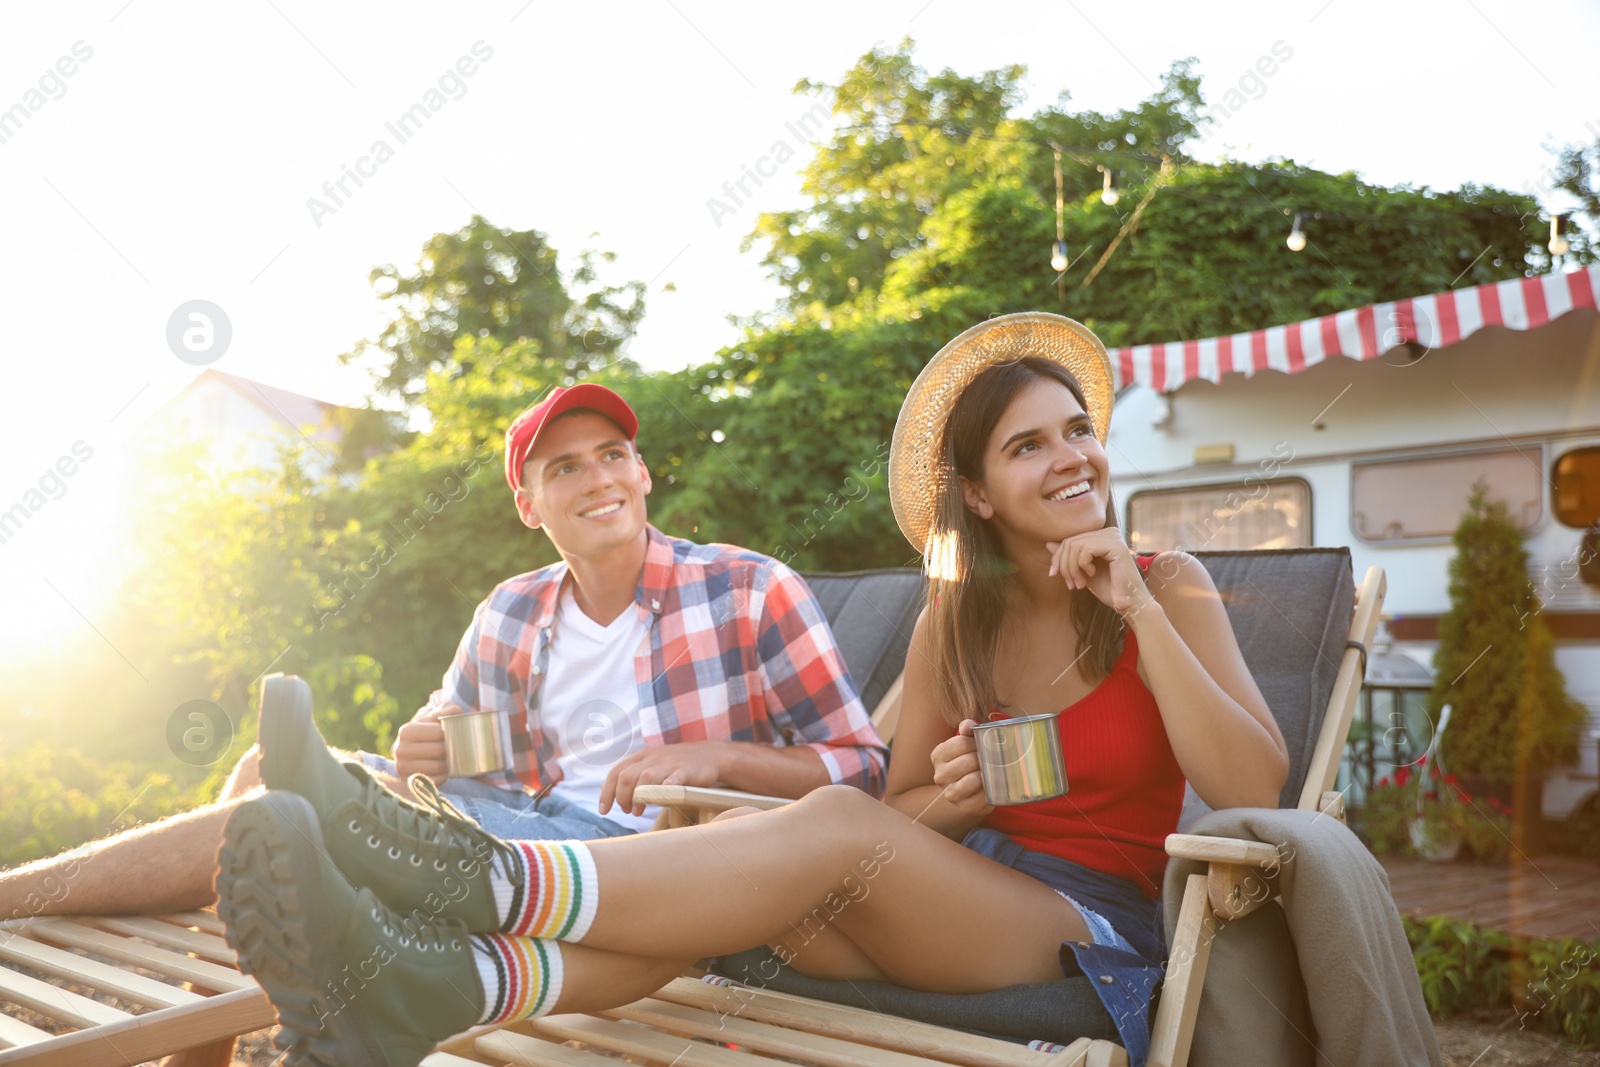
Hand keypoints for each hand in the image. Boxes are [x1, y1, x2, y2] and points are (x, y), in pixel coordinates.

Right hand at [394, 699, 452, 783]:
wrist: (414, 746)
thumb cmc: (428, 727)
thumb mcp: (435, 714)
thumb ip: (446, 708)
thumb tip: (455, 711)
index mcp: (406, 731)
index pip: (439, 732)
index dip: (451, 733)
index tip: (453, 734)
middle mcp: (399, 750)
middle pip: (439, 750)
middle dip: (452, 749)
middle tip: (456, 747)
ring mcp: (402, 768)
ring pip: (438, 767)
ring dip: (449, 763)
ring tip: (451, 757)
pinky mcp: (409, 783)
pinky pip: (435, 781)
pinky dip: (444, 776)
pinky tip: (445, 769)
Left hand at [599, 742, 728, 816]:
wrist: (710, 755)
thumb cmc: (677, 765)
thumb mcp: (653, 765)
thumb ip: (636, 777)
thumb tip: (618, 798)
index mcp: (641, 757)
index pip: (615, 773)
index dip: (606, 793)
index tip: (604, 810)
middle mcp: (652, 759)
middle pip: (626, 777)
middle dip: (621, 797)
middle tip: (627, 811)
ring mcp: (669, 763)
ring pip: (645, 777)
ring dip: (638, 797)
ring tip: (638, 811)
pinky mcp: (687, 770)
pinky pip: (675, 777)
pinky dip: (667, 786)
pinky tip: (663, 795)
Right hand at [930, 720, 992, 816]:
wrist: (970, 790)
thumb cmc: (969, 761)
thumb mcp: (967, 743)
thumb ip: (968, 730)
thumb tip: (968, 724)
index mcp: (938, 755)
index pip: (960, 743)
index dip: (976, 742)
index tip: (983, 745)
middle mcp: (940, 775)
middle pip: (967, 761)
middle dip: (984, 758)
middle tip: (991, 758)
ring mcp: (951, 793)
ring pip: (972, 781)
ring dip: (986, 775)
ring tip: (991, 771)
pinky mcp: (964, 807)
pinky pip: (981, 798)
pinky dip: (990, 791)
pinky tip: (993, 785)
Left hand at [1046, 527, 1156, 618]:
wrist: (1128, 604)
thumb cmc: (1109, 590)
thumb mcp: (1082, 572)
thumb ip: (1068, 557)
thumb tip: (1048, 543)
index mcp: (1102, 536)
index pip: (1069, 539)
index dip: (1058, 558)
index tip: (1055, 575)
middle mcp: (1109, 532)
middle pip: (1070, 541)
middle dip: (1064, 565)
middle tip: (1070, 584)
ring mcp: (1114, 537)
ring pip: (1075, 545)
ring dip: (1071, 568)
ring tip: (1079, 584)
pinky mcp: (1116, 546)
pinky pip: (1085, 549)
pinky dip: (1082, 565)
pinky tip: (1091, 574)